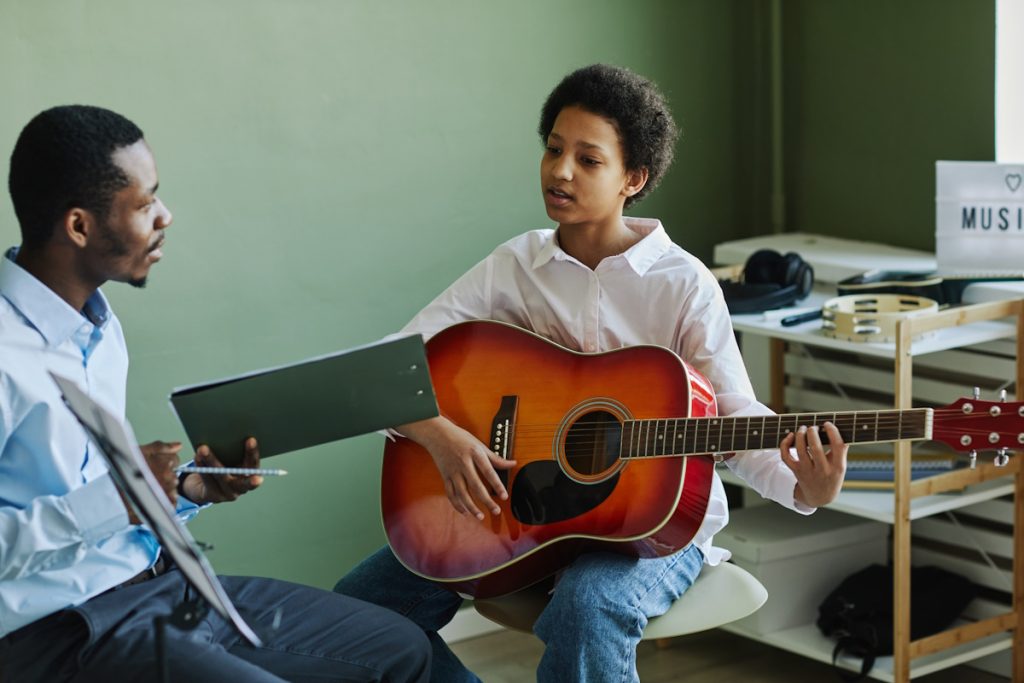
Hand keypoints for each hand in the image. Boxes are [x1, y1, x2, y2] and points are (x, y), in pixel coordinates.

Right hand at [118, 440, 182, 522]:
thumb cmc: (122, 473)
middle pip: (173, 474)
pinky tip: (151, 499)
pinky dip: (164, 502)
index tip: (155, 466)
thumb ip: (161, 447)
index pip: (175, 459)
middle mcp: (168, 477)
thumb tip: (178, 445)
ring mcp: (168, 492)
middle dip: (164, 476)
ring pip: (172, 488)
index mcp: (164, 463)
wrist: (112, 497)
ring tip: (147, 490)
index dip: (164, 462)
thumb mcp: (139, 452)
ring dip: (164, 489)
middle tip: (147, 479)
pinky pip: (171, 502)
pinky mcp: (165, 505)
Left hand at [180, 437, 262, 504]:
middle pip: (242, 472)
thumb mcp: (231, 460)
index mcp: (251, 475)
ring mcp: (228, 493)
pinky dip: (202, 467)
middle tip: (237, 447)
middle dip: (236, 459)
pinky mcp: (214, 496)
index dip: (252, 452)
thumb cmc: (223, 467)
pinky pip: (208, 480)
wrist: (207, 489)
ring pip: (221, 476)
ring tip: (203, 449)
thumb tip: (230, 431)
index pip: (254, 464)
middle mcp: (242, 487)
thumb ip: (234, 451)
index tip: (251, 439)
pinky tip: (197, 457)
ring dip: (211, 460)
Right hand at [398, 416, 516, 519]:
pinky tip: (465, 512)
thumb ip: (495, 457)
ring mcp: (453, 471)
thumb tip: (512, 463)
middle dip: (486, 501)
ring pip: (462, 493)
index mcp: (474, 454)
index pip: (488, 472)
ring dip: (471, 507)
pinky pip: (451, 494)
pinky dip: (457, 504)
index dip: (497, 485)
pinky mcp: (445, 477)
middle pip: (476, 486)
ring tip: (480, 516)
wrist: (437, 434)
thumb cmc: (460, 438)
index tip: (504, 496)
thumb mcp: (479, 444)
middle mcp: (463, 464)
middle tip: (495, 510)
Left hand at [780, 422, 847, 507]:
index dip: (832, 432)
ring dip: (800, 435)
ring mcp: (808, 471)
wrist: (820, 497)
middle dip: (812, 433)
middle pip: (815, 448)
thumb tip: (838, 427)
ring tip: (803, 428)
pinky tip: (790, 436)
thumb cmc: (832, 475)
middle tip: (813, 427)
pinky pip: (786, 456)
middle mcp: (822, 470)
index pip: (837, 446)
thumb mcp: (841, 466)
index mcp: (837, 467)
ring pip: (800, 450)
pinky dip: (785, 445)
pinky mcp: (796, 471)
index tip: (827, 424)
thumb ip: (840, 449)